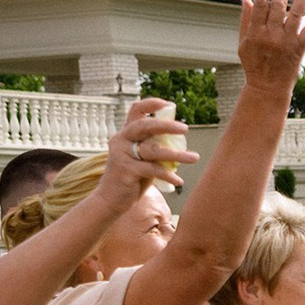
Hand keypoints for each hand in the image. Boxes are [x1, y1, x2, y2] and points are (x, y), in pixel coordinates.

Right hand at [92, 98, 192, 218]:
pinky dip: (168, 175)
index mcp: (125, 134)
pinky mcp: (126, 171)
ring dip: (177, 155)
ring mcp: (122, 155)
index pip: (136, 110)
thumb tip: (179, 139)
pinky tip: (179, 181)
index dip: (152, 104)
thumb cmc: (131, 178)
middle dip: (167, 125)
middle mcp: (121, 140)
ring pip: (154, 150)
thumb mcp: (141, 158)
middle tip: (185, 128)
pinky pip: (153, 170)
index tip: (170, 105)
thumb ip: (153, 146)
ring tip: (195, 158)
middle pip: (145, 126)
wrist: (110, 200)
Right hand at [236, 0, 304, 101]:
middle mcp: (271, 36)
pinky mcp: (299, 50)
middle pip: (278, 6)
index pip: (261, 3)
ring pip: (295, 14)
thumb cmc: (254, 64)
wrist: (267, 88)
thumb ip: (245, 21)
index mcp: (255, 33)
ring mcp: (286, 43)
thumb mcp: (243, 44)